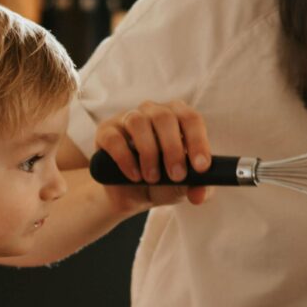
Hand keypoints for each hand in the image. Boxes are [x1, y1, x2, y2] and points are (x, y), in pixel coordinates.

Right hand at [91, 98, 213, 208]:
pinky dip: (125, 158)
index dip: (198, 141)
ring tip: (152, 179)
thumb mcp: (184, 188)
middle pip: (164, 117)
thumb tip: (200, 194)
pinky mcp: (106, 132)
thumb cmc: (163, 182)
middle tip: (177, 176)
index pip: (190, 119)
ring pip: (138, 122)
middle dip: (173, 149)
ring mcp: (127, 119)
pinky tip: (134, 176)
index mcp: (178, 118)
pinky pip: (114, 138)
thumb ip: (198, 189)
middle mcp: (153, 112)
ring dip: (148, 153)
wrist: (131, 195)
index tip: (201, 167)